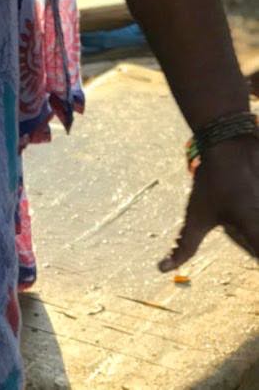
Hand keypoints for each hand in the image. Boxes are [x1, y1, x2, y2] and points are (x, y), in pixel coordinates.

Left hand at [160, 135, 258, 270]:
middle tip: (239, 226)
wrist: (229, 141)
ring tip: (238, 206)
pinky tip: (247, 196)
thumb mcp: (196, 215)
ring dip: (252, 227)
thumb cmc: (210, 182)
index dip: (256, 261)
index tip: (251, 260)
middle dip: (254, 244)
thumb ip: (184, 246)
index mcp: (251, 225)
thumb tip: (161, 268)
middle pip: (258, 245)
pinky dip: (254, 208)